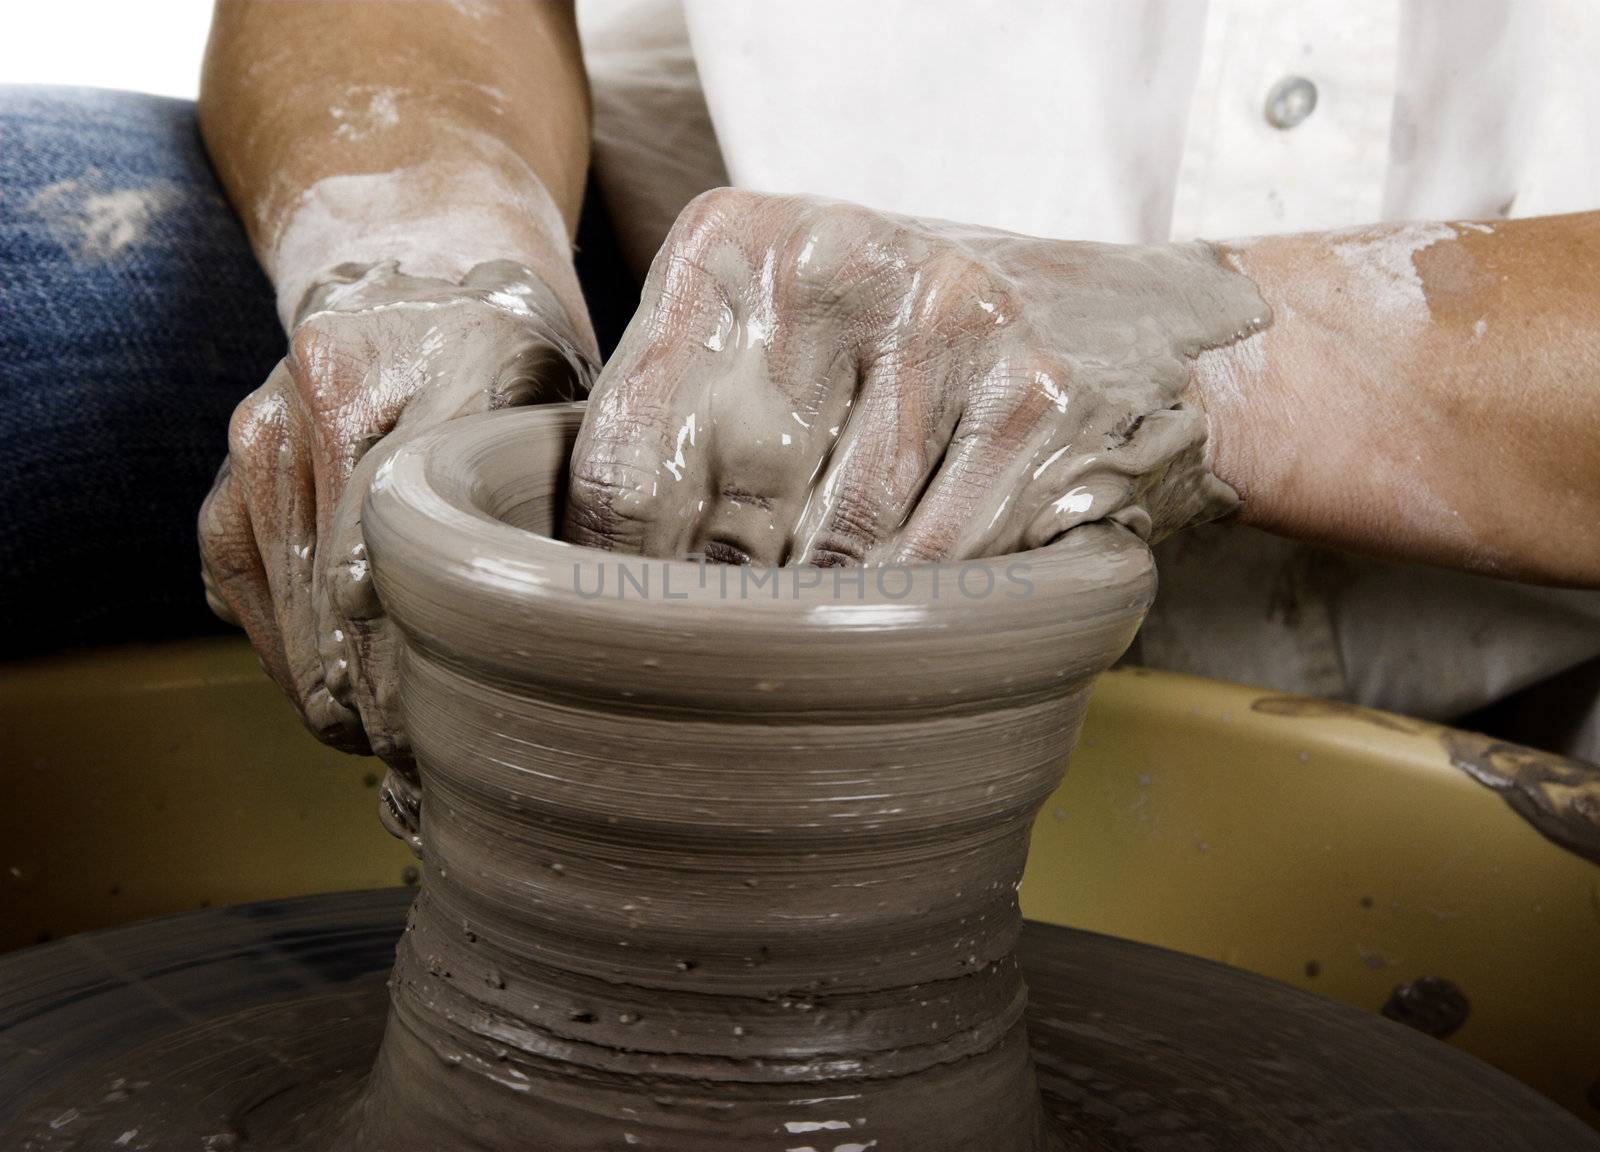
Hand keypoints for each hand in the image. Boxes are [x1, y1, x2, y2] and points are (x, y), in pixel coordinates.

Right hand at [200, 261, 594, 763]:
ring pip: (287, 603)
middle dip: (378, 695)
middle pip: (343, 591)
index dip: (419, 659)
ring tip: (382, 742)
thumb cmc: (518, 370)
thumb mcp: (571, 415)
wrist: (418, 281)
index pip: (420, 548)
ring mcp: (264, 428)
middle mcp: (330, 389)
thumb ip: (572, 509)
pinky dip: (288, 652)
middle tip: (419, 763)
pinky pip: (242, 587)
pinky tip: (333, 690)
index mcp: (442, 366)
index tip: (440, 731)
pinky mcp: (229, 468)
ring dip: (329, 688)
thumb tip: (571, 643)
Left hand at [565, 189, 1266, 566]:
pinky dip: (918, 608)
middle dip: (725, 602)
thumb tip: (592, 574)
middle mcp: (830, 259)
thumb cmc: (905, 359)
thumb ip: (689, 425)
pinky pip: (937, 560)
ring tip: (829, 631)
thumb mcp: (780, 349)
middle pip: (730, 508)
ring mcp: (943, 317)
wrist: (1119, 325)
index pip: (628, 447)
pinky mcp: (1035, 391)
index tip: (619, 634)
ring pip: (836, 552)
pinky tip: (913, 614)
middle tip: (725, 655)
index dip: (618, 567)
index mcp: (731, 242)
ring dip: (826, 618)